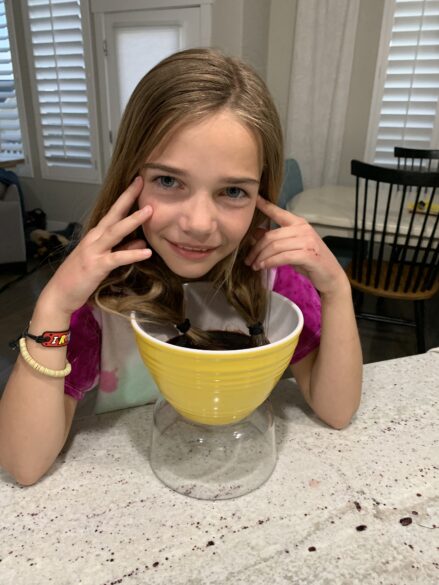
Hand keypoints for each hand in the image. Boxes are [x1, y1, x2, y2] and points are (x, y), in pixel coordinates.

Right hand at [41, 176, 152, 314]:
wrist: (60, 294)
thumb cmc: (80, 277)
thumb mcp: (104, 260)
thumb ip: (123, 248)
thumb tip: (142, 240)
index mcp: (96, 236)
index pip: (113, 212)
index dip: (125, 197)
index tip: (138, 182)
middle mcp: (94, 239)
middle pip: (113, 214)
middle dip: (128, 198)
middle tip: (141, 182)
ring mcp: (94, 251)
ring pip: (115, 232)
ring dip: (132, 221)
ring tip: (149, 212)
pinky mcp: (96, 266)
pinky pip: (117, 258)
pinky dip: (132, 254)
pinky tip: (147, 252)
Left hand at [245, 196, 347, 295]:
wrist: (330, 276)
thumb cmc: (309, 261)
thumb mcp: (290, 248)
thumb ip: (276, 240)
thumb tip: (255, 232)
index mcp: (299, 223)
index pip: (279, 212)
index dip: (266, 205)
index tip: (256, 199)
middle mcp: (303, 229)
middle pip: (271, 235)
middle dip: (256, 248)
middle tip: (248, 260)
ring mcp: (307, 241)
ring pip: (275, 246)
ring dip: (261, 257)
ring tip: (254, 265)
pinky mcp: (308, 254)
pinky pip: (283, 257)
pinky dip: (270, 262)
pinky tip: (263, 267)